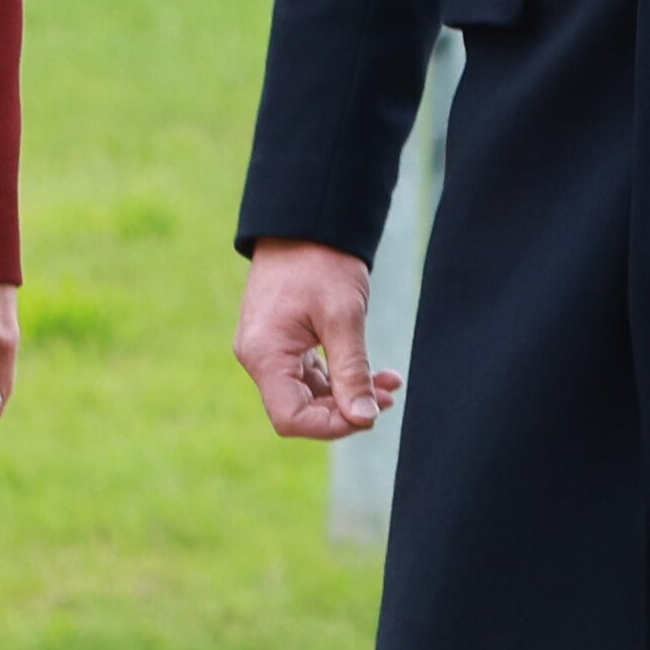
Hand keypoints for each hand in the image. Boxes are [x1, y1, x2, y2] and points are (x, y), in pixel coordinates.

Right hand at [234, 242, 391, 441]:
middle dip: (347, 409)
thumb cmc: (321, 263)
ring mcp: (269, 351)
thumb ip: (352, 370)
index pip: (290, 417)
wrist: (307, 223)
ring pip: (310, 393)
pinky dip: (342, 376)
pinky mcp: (283, 343)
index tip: (369, 415)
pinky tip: (375, 374)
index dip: (330, 425)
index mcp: (264, 354)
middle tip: (388, 397)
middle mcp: (259, 358)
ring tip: (389, 384)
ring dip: (350, 393)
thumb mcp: (344, 318)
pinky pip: (311, 374)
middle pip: (301, 409)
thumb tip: (364, 417)